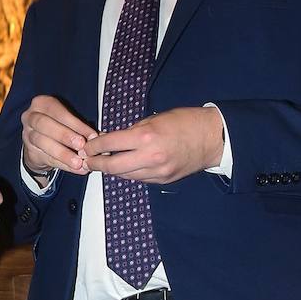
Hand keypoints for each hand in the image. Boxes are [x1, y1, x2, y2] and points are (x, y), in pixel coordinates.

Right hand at [21, 95, 95, 177]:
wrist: (41, 143)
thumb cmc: (59, 126)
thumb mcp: (70, 123)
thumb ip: (83, 128)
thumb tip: (102, 137)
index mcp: (42, 104)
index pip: (58, 111)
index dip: (75, 124)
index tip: (91, 135)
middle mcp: (30, 117)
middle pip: (44, 124)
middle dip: (64, 135)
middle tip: (81, 146)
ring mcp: (27, 134)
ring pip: (42, 142)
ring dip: (62, 153)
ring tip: (78, 162)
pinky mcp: (29, 151)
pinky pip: (45, 158)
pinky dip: (62, 164)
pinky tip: (75, 168)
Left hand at [82, 107, 223, 184]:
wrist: (213, 138)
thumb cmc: (184, 122)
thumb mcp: (154, 119)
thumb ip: (131, 131)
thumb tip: (110, 139)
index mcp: (145, 137)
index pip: (109, 144)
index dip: (93, 146)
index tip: (87, 146)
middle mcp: (149, 157)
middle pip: (112, 167)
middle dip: (96, 164)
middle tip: (88, 160)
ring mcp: (157, 172)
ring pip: (124, 176)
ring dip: (112, 170)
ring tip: (104, 162)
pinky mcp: (163, 180)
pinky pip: (139, 179)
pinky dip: (129, 173)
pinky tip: (125, 165)